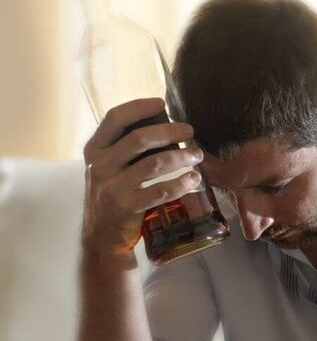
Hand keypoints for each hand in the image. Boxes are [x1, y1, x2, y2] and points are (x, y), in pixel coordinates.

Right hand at [82, 97, 203, 258]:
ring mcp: (112, 188)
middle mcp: (99, 166)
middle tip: (190, 131)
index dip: (139, 107)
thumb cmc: (113, 196)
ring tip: (197, 155)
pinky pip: (161, 191)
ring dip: (181, 157)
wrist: (101, 238)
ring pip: (154, 164)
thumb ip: (125, 150)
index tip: (161, 102)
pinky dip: (182, 183)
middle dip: (170, 131)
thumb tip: (164, 128)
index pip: (115, 118)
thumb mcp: (108, 169)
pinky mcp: (127, 207)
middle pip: (139, 138)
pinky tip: (194, 179)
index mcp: (95, 150)